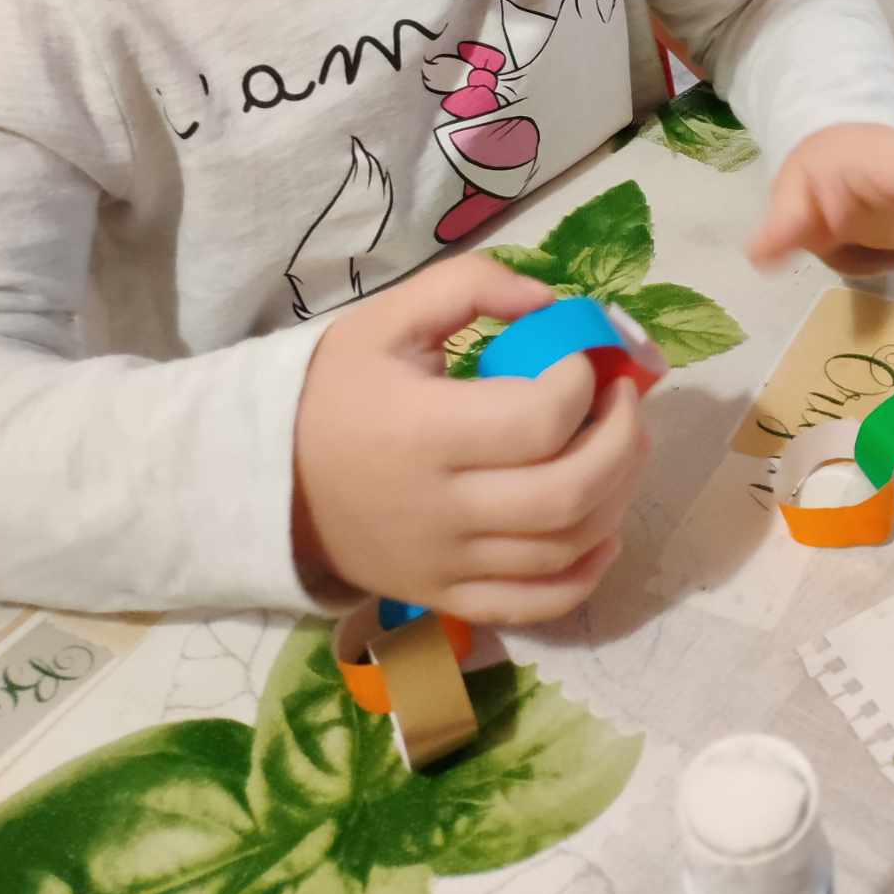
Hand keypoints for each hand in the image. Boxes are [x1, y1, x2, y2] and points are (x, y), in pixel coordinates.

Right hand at [293, 256, 648, 624]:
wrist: (270, 482)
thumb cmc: (334, 391)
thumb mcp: (389, 318)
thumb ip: (472, 287)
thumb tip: (555, 302)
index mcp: (424, 433)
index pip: (538, 421)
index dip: (583, 384)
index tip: (586, 358)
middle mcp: (441, 510)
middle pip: (568, 493)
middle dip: (621, 439)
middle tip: (624, 399)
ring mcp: (447, 566)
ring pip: (566, 549)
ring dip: (617, 494)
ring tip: (620, 445)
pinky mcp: (450, 599)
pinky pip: (539, 605)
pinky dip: (588, 572)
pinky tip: (605, 529)